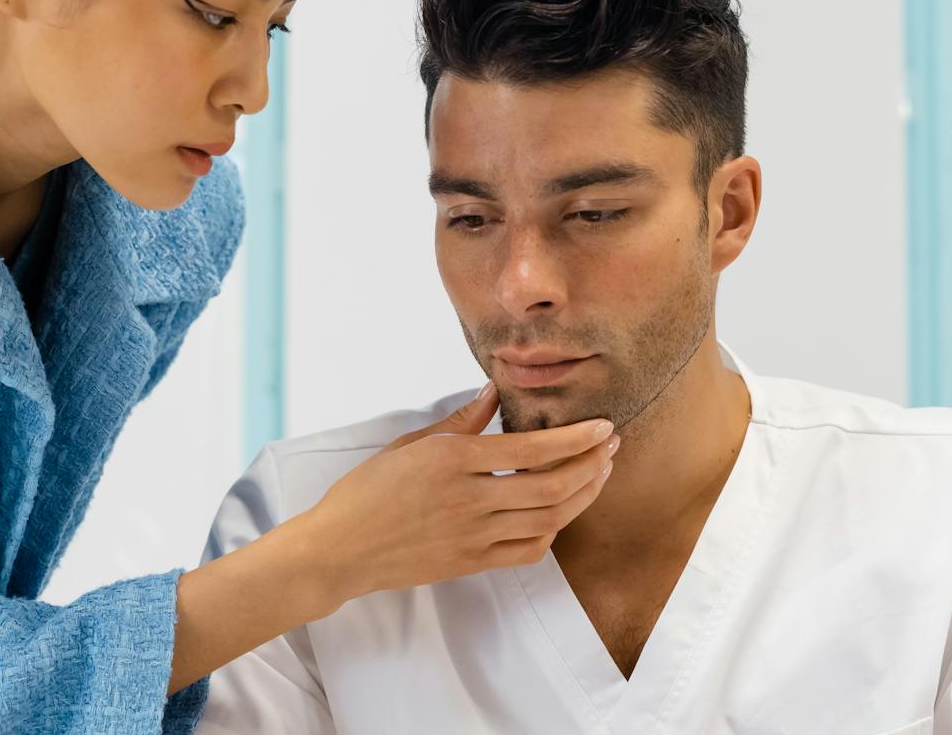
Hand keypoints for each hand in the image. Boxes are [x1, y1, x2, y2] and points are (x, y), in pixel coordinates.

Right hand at [297, 384, 618, 610]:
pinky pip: (527, 551)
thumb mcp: (412, 442)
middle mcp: (469, 499)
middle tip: (611, 447)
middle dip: (591, 465)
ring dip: (582, 496)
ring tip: (597, 474)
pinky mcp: (471, 562)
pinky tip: (560, 513)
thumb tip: (496, 390)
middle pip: (552, 485)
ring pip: (548, 519)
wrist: (341, 548)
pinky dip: (552, 532)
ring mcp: (472, 536)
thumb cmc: (369, 489)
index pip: (532, 448)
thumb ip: (462, 419)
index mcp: (454, 460)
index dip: (576, 438)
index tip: (603, 426)